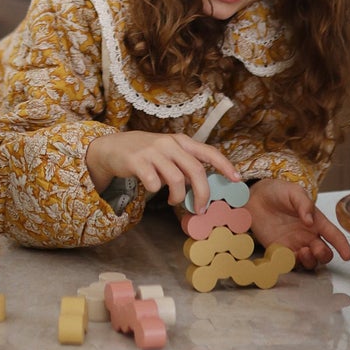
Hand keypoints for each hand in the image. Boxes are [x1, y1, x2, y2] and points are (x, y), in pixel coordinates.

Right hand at [85, 130, 240, 213]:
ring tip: (173, 200)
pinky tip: (152, 188)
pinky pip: (154, 183)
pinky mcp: (137, 161)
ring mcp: (153, 151)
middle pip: (196, 170)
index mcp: (180, 141)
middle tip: (201, 209)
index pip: (208, 152)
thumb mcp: (167, 151)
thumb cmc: (145, 153)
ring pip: (176, 180)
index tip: (236, 179)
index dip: (224, 165)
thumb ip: (184, 163)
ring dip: (178, 196)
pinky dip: (155, 190)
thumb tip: (203, 188)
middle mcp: (169, 143)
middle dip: (202, 193)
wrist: (112, 147)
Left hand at [245, 179, 349, 270]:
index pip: (334, 235)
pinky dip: (292, 262)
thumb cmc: (278, 192)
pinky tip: (288, 255)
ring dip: (310, 261)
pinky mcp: (279, 250)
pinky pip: (290, 262)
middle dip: (324, 255)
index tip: (347, 255)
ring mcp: (294, 244)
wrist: (255, 197)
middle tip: (315, 249)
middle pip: (324, 253)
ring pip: (309, 261)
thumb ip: (304, 204)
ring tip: (303, 252)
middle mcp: (308, 236)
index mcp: (316, 221)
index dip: (342, 245)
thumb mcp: (294, 192)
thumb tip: (310, 220)